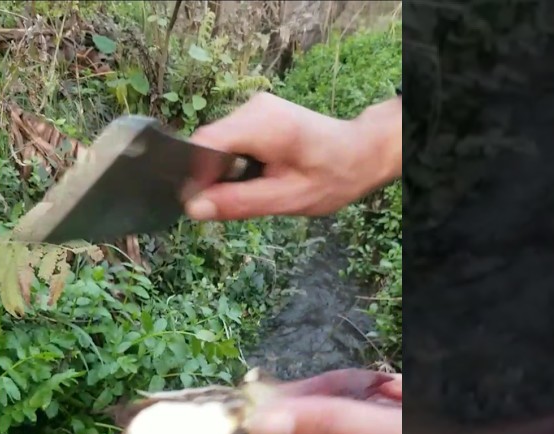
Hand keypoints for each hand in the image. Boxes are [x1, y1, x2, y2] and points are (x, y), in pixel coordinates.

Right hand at [183, 92, 401, 221]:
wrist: (358, 153)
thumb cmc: (332, 176)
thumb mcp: (287, 199)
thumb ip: (239, 202)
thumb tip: (195, 207)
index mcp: (266, 125)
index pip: (206, 143)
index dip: (197, 174)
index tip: (205, 202)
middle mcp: (255, 108)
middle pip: (208, 143)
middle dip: (213, 175)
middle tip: (241, 198)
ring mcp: (254, 107)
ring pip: (215, 143)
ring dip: (224, 170)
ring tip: (257, 184)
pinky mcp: (254, 114)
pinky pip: (227, 140)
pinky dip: (233, 161)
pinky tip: (257, 173)